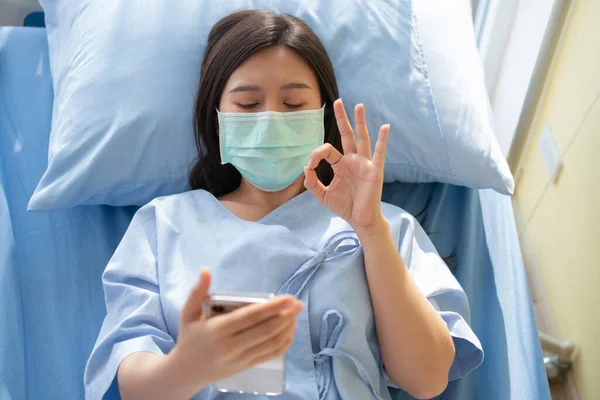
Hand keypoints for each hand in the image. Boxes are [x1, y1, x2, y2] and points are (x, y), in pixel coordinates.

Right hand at [169, 268, 302, 391]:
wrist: (185, 372)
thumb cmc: (188, 338)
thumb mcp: (188, 313)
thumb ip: (197, 291)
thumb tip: (205, 269)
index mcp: (218, 330)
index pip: (250, 317)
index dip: (271, 307)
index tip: (288, 298)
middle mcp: (231, 346)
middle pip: (265, 330)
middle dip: (285, 316)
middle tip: (299, 303)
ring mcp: (240, 358)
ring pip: (270, 343)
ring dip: (287, 328)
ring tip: (296, 315)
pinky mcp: (246, 366)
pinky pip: (269, 355)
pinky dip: (283, 343)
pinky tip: (289, 332)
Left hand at [304, 99, 389, 233]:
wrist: (361, 220)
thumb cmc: (345, 207)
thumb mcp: (322, 195)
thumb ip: (311, 182)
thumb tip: (304, 168)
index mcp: (341, 165)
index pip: (327, 150)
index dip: (316, 154)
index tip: (309, 165)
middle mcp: (353, 160)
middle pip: (347, 135)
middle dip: (342, 119)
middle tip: (337, 102)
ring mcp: (365, 164)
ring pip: (362, 138)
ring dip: (360, 122)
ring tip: (358, 105)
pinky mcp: (375, 171)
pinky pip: (380, 153)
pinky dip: (383, 140)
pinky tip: (385, 127)